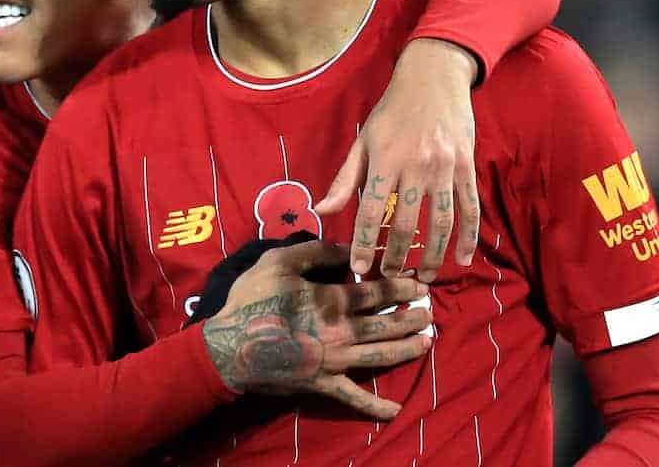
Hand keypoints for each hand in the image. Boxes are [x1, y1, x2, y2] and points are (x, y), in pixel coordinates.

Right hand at [202, 239, 431, 420]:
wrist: (229, 347)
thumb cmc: (252, 300)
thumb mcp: (279, 262)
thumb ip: (316, 251)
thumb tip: (348, 247)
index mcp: (331, 300)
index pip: (376, 292)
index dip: (401, 286)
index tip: (420, 283)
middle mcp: (341, 331)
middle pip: (386, 324)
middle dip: (411, 316)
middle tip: (430, 311)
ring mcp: (335, 361)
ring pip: (380, 356)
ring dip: (406, 349)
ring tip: (426, 341)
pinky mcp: (324, 384)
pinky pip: (354, 398)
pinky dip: (376, 406)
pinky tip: (396, 411)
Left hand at [316, 38, 479, 280]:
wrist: (434, 77)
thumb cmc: (392, 111)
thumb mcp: (363, 139)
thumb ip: (344, 178)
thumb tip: (321, 210)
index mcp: (385, 160)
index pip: (370, 211)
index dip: (364, 243)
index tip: (359, 269)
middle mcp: (415, 166)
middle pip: (405, 224)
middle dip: (395, 257)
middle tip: (387, 279)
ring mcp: (445, 168)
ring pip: (439, 223)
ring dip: (431, 256)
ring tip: (420, 279)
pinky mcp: (467, 167)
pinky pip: (469, 209)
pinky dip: (468, 238)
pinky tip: (462, 260)